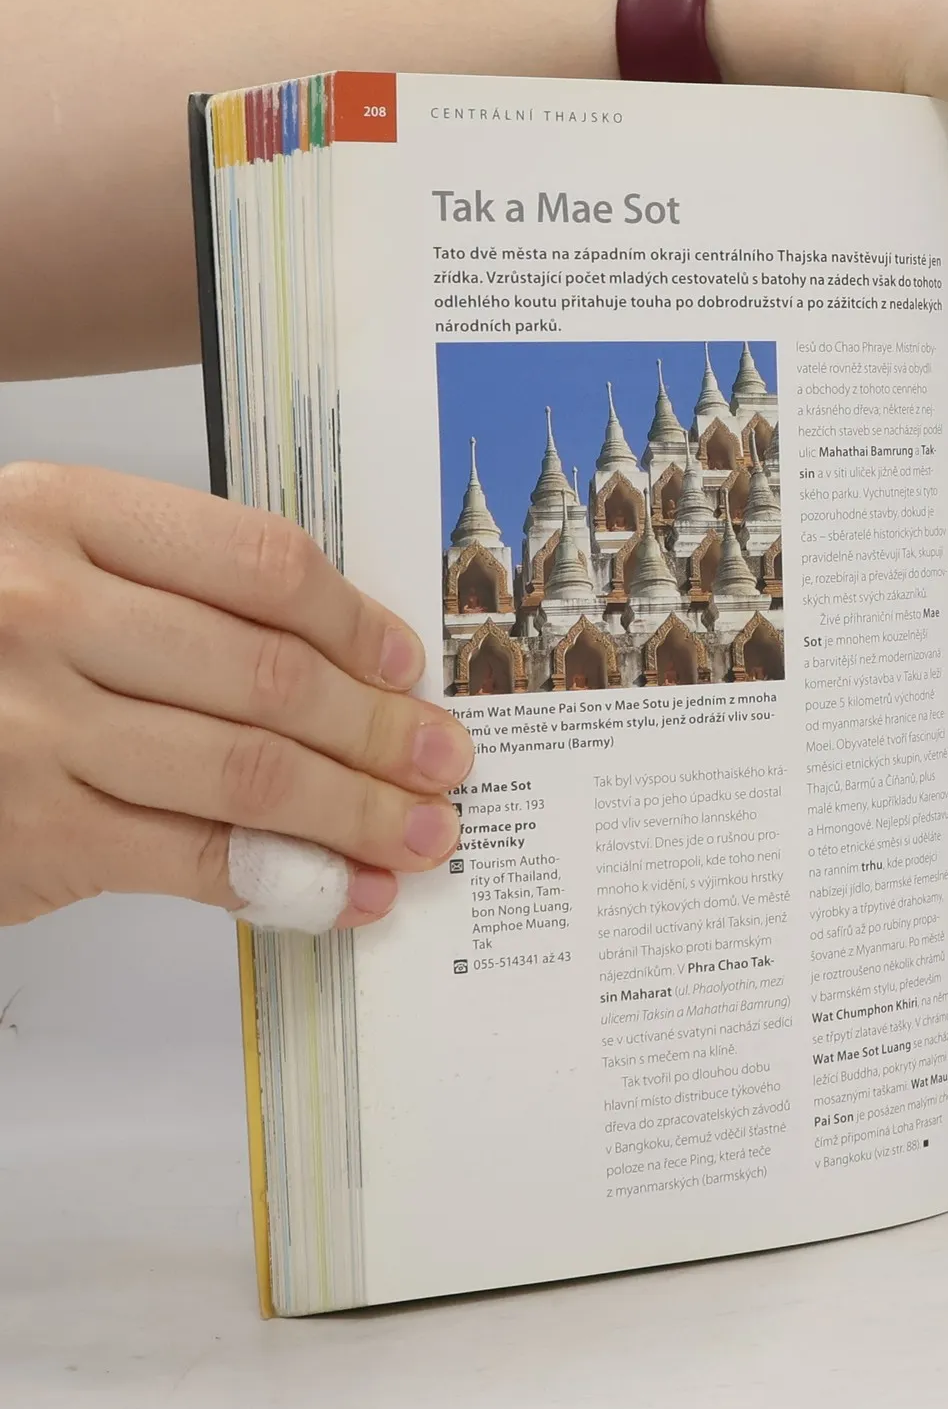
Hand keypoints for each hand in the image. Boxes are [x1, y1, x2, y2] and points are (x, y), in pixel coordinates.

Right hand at [0, 463, 469, 928]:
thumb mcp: (39, 564)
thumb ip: (170, 590)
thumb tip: (347, 664)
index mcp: (61, 517)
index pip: (261, 565)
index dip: (358, 624)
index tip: (410, 668)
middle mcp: (44, 610)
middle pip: (274, 678)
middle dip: (382, 732)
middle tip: (445, 762)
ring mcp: (32, 726)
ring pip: (253, 772)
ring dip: (361, 813)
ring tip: (423, 834)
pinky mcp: (35, 831)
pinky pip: (198, 859)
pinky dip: (293, 882)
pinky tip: (349, 891)